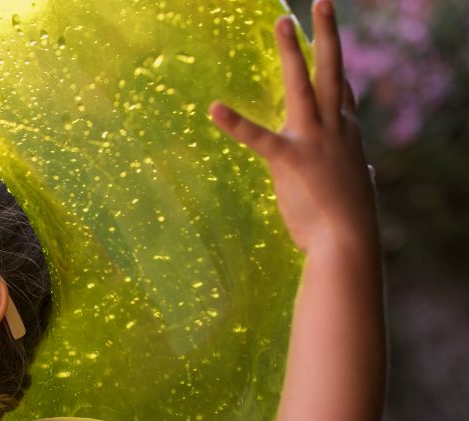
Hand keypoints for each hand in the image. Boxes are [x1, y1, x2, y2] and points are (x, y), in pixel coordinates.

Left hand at [209, 0, 378, 255]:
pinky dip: (235, 123)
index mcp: (348, 136)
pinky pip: (258, 137)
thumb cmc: (347, 223)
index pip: (343, 93)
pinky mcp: (291, 159)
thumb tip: (362, 174)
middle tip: (320, 3)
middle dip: (326, 35)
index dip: (336, 68)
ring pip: (304, 85)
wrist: (347, 241)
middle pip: (333, 71)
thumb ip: (352, 174)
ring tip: (282, 21)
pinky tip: (215, 108)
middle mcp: (336, 129)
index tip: (329, 44)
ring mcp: (315, 140)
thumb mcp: (353, 190)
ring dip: (292, 52)